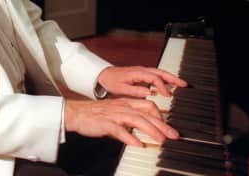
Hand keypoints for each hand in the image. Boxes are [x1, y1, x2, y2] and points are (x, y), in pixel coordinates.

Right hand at [64, 97, 178, 145]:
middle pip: (147, 113)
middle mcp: (122, 107)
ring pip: (137, 119)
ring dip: (151, 130)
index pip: (148, 105)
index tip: (167, 126)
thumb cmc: (95, 114)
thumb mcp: (115, 112)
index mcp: (125, 103)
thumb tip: (142, 129)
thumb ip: (129, 118)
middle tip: (173, 135)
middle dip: (162, 124)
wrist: (76, 113)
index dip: (160, 115)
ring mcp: (114, 114)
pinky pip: (120, 130)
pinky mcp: (106, 124)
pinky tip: (138, 144)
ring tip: (161, 140)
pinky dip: (130, 137)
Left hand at [97, 66, 186, 97]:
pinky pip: (156, 75)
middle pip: (161, 72)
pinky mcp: (141, 74)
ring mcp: (142, 71)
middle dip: (173, 78)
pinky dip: (164, 79)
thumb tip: (149, 93)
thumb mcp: (121, 89)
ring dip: (171, 78)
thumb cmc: (111, 82)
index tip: (167, 95)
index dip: (162, 86)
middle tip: (184, 85)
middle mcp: (141, 70)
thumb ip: (135, 91)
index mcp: (137, 73)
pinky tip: (169, 85)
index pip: (154, 78)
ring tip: (181, 85)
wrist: (103, 75)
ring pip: (160, 72)